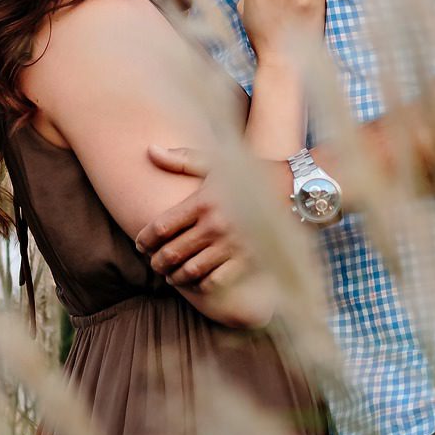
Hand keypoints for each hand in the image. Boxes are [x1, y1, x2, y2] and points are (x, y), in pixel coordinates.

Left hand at [134, 146, 289, 288]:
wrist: (294, 189)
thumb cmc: (250, 173)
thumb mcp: (215, 162)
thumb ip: (181, 159)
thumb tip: (149, 149)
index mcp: (203, 202)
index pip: (161, 227)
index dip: (145, 240)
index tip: (140, 245)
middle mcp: (215, 225)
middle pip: (172, 253)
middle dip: (157, 262)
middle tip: (154, 264)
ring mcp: (231, 245)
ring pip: (190, 271)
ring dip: (175, 277)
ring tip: (171, 276)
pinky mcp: (248, 260)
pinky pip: (216, 282)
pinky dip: (201, 285)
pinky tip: (197, 281)